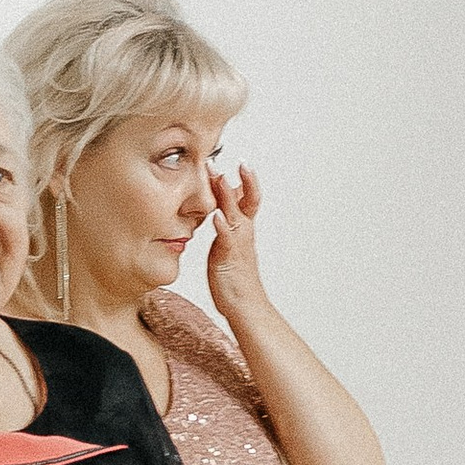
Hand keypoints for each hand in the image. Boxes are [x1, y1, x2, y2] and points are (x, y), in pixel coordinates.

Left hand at [201, 161, 269, 326]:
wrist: (246, 305)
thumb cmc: (235, 279)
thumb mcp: (231, 246)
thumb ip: (227, 228)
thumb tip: (220, 213)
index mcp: (243, 229)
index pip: (248, 198)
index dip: (246, 180)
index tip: (239, 162)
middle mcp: (243, 233)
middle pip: (244, 200)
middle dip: (239, 179)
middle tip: (231, 159)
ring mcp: (237, 244)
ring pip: (234, 214)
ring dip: (227, 196)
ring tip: (219, 178)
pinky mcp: (228, 258)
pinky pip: (226, 240)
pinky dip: (222, 227)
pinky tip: (216, 217)